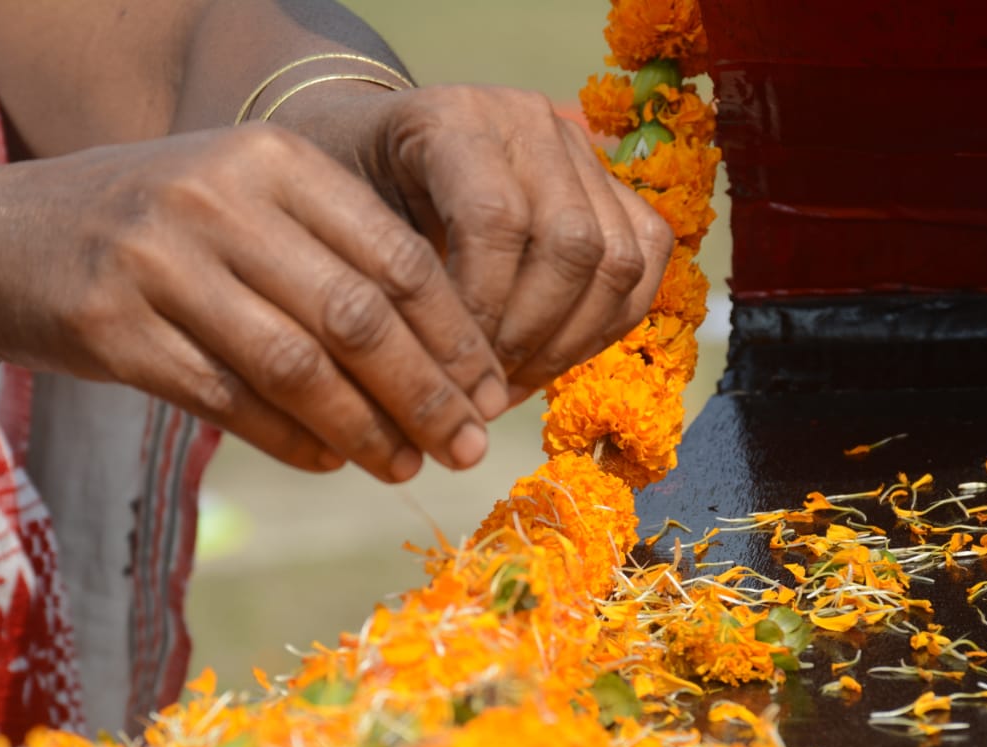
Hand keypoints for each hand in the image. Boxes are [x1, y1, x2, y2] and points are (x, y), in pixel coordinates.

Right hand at [0, 125, 507, 480]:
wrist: (10, 236)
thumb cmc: (168, 228)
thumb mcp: (252, 206)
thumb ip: (341, 259)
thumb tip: (452, 370)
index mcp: (276, 161)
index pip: (398, 258)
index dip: (456, 336)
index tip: (492, 393)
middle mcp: (220, 200)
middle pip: (358, 317)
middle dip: (427, 394)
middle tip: (468, 448)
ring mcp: (160, 261)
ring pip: (297, 366)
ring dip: (366, 429)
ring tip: (407, 466)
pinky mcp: (114, 327)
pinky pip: (229, 400)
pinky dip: (292, 440)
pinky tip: (330, 460)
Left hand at [283, 84, 674, 400]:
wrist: (372, 146)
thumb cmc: (347, 192)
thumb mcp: (343, 222)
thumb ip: (389, 281)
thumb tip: (441, 384)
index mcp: (453, 117)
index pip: (495, 217)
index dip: (483, 308)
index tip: (451, 370)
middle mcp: (529, 120)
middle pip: (572, 242)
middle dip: (531, 335)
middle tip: (484, 389)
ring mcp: (578, 148)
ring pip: (617, 259)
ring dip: (570, 341)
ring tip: (512, 384)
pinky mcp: (610, 183)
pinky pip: (643, 258)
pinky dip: (606, 323)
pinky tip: (552, 359)